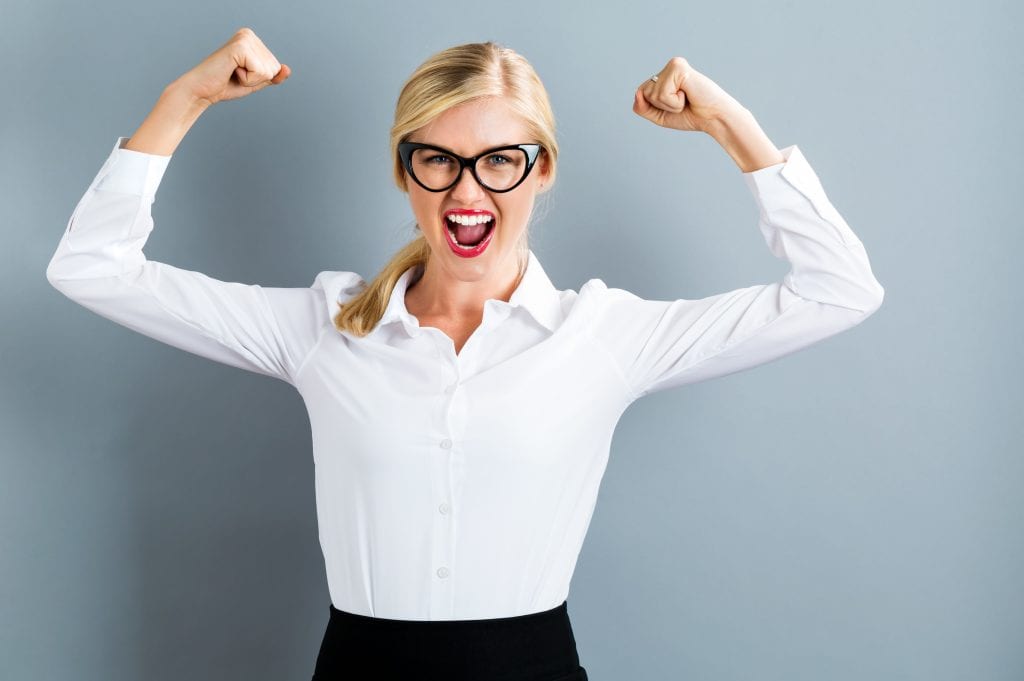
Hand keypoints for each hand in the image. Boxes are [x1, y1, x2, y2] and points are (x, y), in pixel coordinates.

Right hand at [175, 27, 290, 106]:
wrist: (201, 90)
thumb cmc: (225, 85)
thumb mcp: (256, 82)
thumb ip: (273, 76)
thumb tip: (287, 69)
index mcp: (253, 39)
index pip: (275, 67)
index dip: (260, 79)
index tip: (239, 74)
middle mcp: (248, 34)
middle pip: (274, 68)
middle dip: (256, 79)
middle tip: (235, 75)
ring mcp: (244, 39)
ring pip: (269, 71)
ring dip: (251, 80)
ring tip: (232, 73)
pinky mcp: (240, 47)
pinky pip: (260, 73)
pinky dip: (247, 80)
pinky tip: (231, 72)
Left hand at [633, 57, 743, 132]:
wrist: (713, 118)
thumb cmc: (690, 115)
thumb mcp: (659, 115)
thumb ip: (642, 107)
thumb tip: (637, 93)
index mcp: (664, 76)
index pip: (641, 95)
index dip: (655, 107)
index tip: (675, 106)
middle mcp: (667, 68)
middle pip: (644, 93)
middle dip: (661, 106)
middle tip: (682, 103)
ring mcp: (673, 65)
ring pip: (652, 94)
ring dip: (669, 105)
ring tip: (686, 99)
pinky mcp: (678, 67)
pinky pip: (662, 93)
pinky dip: (674, 102)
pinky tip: (688, 95)